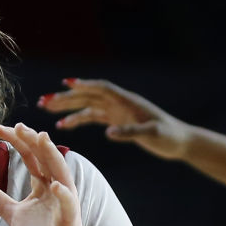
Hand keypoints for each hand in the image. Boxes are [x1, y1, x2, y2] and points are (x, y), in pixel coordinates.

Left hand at [0, 123, 93, 225]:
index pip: (32, 158)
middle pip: (46, 159)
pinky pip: (69, 208)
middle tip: (17, 125)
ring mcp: (66, 206)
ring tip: (41, 138)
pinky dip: (64, 196)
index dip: (18, 142)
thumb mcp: (13, 214)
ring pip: (61, 175)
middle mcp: (58, 191)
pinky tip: (54, 185)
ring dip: (52, 157)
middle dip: (33, 142)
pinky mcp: (69, 225)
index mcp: (45, 187)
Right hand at [39, 79, 191, 159]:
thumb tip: (108, 132)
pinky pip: (93, 117)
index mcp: (127, 101)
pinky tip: (64, 125)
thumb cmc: (170, 135)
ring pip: (87, 106)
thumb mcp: (153, 134)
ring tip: (47, 110)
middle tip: (44, 101)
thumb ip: (131, 132)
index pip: (102, 88)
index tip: (66, 84)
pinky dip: (78, 120)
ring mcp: (117, 111)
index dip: (85, 85)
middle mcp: (119, 103)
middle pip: (89, 95)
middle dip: (67, 97)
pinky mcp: (117, 121)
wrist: (180, 141)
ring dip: (68, 107)